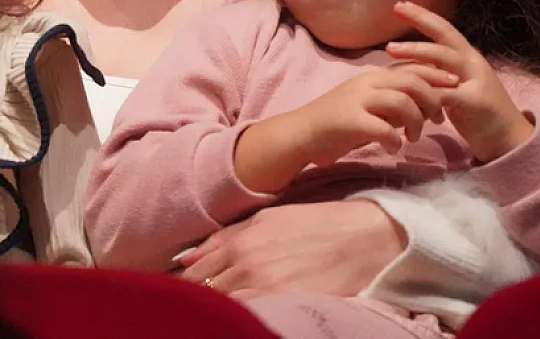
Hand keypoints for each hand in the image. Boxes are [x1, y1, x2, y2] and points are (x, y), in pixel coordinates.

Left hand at [178, 200, 404, 298]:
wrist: (366, 237)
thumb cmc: (319, 224)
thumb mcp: (269, 219)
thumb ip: (226, 237)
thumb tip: (187, 258)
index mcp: (240, 241)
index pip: (195, 274)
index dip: (180, 289)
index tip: (173, 298)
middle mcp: (247, 264)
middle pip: (203, 294)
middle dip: (192, 303)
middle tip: (182, 314)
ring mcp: (265, 286)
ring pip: (222, 308)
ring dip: (213, 313)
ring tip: (206, 318)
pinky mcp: (285, 303)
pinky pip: (248, 318)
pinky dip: (237, 319)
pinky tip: (235, 321)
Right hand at [292, 66, 454, 165]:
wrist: (301, 134)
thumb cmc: (336, 123)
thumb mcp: (367, 107)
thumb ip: (391, 104)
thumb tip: (418, 108)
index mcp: (373, 77)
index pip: (412, 67)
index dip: (437, 75)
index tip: (455, 86)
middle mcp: (367, 83)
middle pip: (412, 80)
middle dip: (432, 99)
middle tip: (437, 119)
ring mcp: (357, 100)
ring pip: (402, 100)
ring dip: (415, 120)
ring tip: (413, 137)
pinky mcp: (349, 120)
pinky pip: (382, 128)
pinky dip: (393, 139)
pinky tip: (393, 147)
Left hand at [386, 2, 532, 162]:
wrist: (509, 139)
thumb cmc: (478, 114)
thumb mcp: (458, 86)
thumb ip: (440, 73)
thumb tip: (413, 66)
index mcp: (467, 58)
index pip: (445, 29)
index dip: (424, 16)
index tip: (400, 5)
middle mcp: (472, 63)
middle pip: (445, 36)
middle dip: (420, 20)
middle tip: (396, 9)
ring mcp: (475, 80)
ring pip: (444, 58)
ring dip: (416, 52)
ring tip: (390, 49)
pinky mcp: (474, 102)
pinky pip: (444, 92)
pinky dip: (425, 90)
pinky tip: (406, 89)